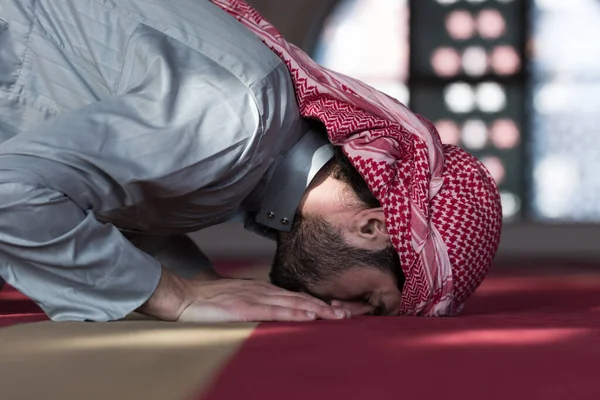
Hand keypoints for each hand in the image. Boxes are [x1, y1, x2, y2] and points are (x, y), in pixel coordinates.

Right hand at [178, 278, 350, 322]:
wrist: (185, 297)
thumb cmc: (210, 300)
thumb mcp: (239, 299)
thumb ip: (257, 303)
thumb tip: (274, 311)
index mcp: (263, 289)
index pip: (296, 296)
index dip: (317, 302)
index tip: (336, 310)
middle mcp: (263, 290)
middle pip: (300, 298)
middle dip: (325, 306)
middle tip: (347, 315)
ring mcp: (255, 297)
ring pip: (293, 302)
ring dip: (316, 309)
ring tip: (336, 316)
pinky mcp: (245, 307)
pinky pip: (274, 310)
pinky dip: (293, 312)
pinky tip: (307, 315)